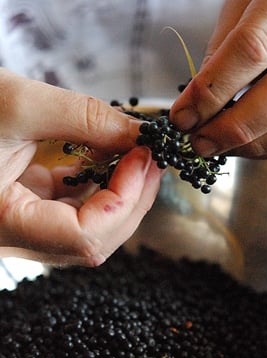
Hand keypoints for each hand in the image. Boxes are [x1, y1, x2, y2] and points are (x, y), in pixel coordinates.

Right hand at [0, 69, 161, 265]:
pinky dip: (100, 189)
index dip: (124, 200)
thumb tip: (138, 135)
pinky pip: (76, 212)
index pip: (83, 237)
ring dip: (121, 196)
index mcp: (3, 224)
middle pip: (94, 241)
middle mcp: (15, 237)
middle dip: (133, 200)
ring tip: (135, 157)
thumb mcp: (17, 104)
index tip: (144, 158)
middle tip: (150, 159)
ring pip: (90, 231)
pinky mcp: (30, 210)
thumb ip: (84, 118)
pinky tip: (107, 160)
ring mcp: (24, 226)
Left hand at [170, 0, 266, 159]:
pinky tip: (245, 142)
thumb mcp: (240, 7)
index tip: (183, 116)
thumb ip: (222, 51)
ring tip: (218, 143)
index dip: (212, 90)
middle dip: (232, 128)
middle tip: (200, 142)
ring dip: (250, 145)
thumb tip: (198, 104)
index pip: (252, 49)